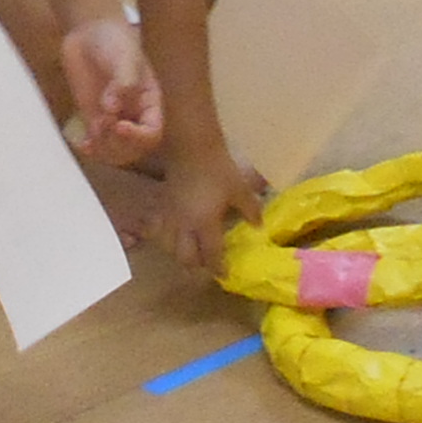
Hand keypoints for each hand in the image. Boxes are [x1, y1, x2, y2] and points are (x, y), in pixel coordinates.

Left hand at [60, 14, 161, 164]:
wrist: (89, 34)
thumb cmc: (114, 41)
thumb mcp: (124, 57)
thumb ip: (124, 81)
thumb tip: (113, 109)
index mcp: (150, 103)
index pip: (152, 133)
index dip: (138, 137)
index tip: (119, 125)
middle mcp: (135, 115)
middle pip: (134, 149)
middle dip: (118, 144)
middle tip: (103, 124)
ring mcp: (114, 119)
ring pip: (115, 152)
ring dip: (104, 148)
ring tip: (94, 129)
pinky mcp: (95, 119)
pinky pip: (97, 145)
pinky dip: (91, 150)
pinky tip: (84, 145)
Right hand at [153, 148, 268, 272]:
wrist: (192, 146)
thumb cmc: (218, 168)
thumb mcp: (240, 189)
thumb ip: (250, 210)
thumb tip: (258, 226)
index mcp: (204, 225)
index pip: (210, 255)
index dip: (217, 268)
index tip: (224, 276)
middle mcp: (184, 226)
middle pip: (185, 257)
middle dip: (196, 266)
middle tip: (207, 266)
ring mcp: (171, 216)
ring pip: (170, 246)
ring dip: (181, 253)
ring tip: (192, 251)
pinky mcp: (164, 205)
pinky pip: (163, 230)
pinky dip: (170, 237)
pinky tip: (178, 232)